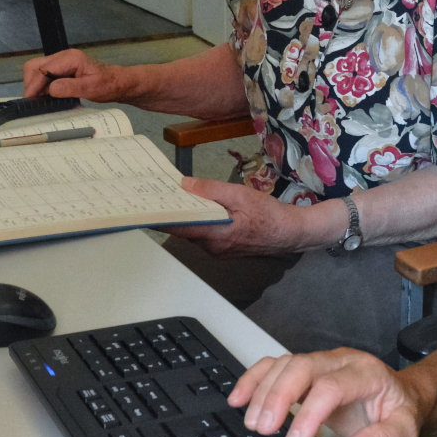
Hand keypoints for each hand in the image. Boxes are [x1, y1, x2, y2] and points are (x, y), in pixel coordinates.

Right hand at [22, 49, 136, 101]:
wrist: (119, 82)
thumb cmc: (109, 85)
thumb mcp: (91, 89)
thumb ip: (70, 87)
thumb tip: (50, 89)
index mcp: (70, 58)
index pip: (43, 69)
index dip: (34, 85)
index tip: (30, 101)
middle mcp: (63, 57)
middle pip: (34, 66)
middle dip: (31, 84)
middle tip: (33, 102)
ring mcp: (61, 62)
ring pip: (37, 70)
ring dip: (35, 85)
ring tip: (39, 102)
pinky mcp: (61, 69)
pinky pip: (44, 75)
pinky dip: (41, 86)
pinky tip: (46, 98)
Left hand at [165, 177, 304, 256]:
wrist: (289, 233)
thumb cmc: (268, 213)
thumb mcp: (239, 194)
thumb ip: (211, 190)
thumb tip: (185, 185)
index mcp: (216, 235)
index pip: (181, 227)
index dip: (162, 218)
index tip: (147, 208)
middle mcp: (212, 248)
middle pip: (186, 229)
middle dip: (176, 211)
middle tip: (164, 193)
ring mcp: (217, 251)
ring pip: (196, 231)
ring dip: (190, 216)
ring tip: (181, 196)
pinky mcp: (223, 249)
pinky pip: (205, 234)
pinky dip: (201, 221)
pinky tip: (203, 208)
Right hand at [228, 350, 421, 436]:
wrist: (400, 394)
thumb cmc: (399, 410)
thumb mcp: (404, 428)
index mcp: (364, 373)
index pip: (330, 386)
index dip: (308, 414)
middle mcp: (339, 360)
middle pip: (301, 365)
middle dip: (278, 395)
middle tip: (264, 429)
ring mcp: (321, 361)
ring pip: (285, 363)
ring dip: (263, 389)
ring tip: (252, 422)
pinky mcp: (307, 369)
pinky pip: (276, 365)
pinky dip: (255, 378)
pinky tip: (239, 398)